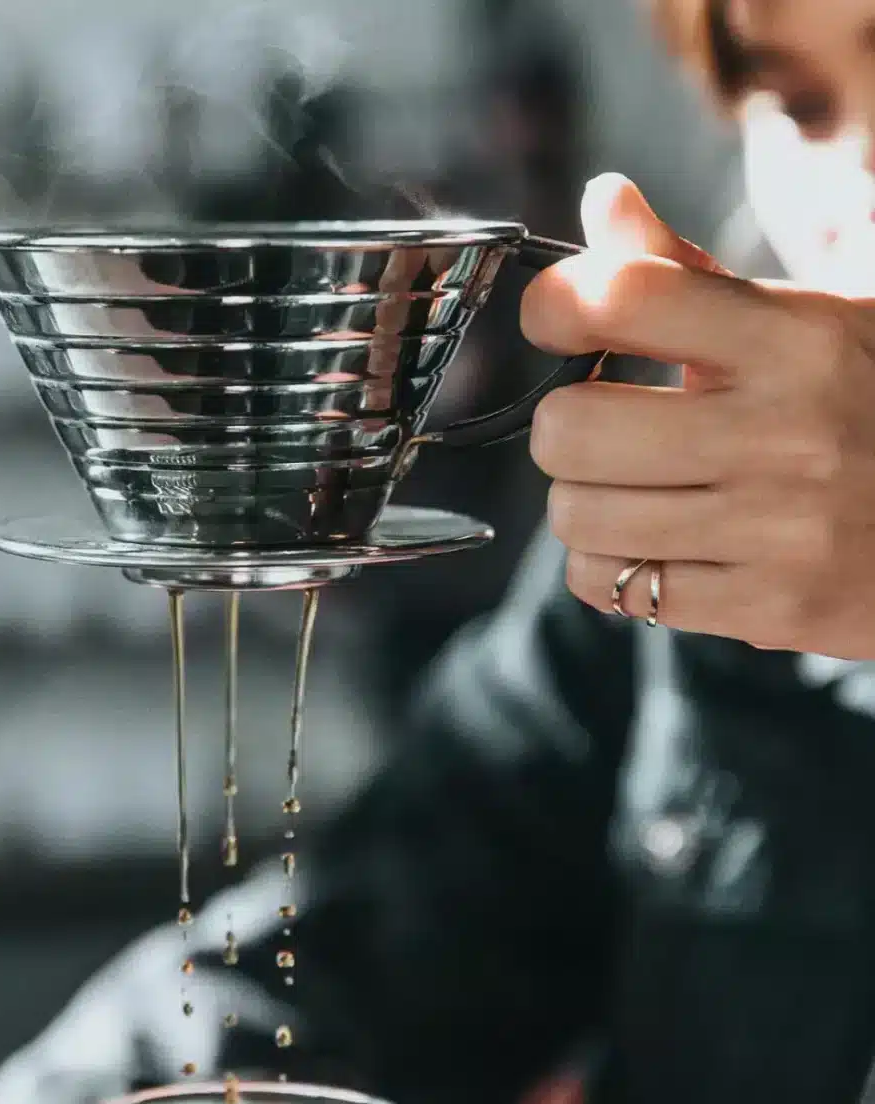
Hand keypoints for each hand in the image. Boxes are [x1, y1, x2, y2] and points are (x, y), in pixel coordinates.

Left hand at [520, 173, 874, 658]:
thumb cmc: (869, 402)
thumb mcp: (804, 321)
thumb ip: (686, 274)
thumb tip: (603, 200)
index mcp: (794, 339)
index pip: (623, 297)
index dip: (556, 307)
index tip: (559, 323)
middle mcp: (785, 432)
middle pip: (568, 428)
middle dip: (564, 426)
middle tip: (600, 427)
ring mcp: (778, 530)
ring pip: (576, 515)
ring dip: (581, 502)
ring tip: (628, 491)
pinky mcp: (769, 606)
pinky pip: (610, 586)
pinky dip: (606, 566)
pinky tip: (650, 544)